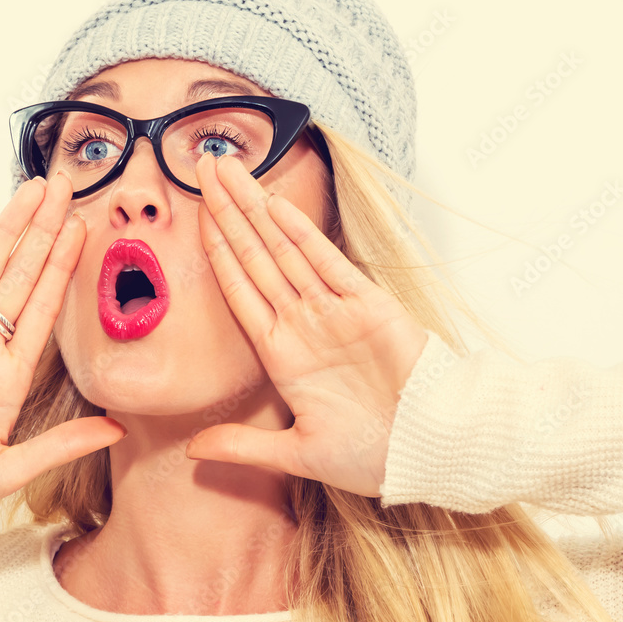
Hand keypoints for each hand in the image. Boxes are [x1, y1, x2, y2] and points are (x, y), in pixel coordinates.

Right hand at [0, 171, 126, 519]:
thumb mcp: (7, 470)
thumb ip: (61, 445)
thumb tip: (117, 428)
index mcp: (6, 381)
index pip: (41, 312)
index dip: (62, 270)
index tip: (82, 231)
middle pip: (18, 281)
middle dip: (42, 234)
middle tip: (65, 188)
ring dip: (5, 232)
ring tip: (30, 192)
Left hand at [185, 152, 427, 497]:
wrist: (431, 452)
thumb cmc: (371, 455)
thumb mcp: (297, 454)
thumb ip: (243, 446)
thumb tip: (191, 451)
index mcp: (281, 354)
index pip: (239, 290)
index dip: (216, 251)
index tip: (193, 216)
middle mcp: (302, 323)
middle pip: (256, 256)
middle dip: (228, 212)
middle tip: (204, 166)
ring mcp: (334, 311)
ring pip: (285, 250)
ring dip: (255, 209)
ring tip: (229, 170)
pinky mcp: (369, 306)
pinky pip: (328, 265)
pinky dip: (303, 236)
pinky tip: (275, 206)